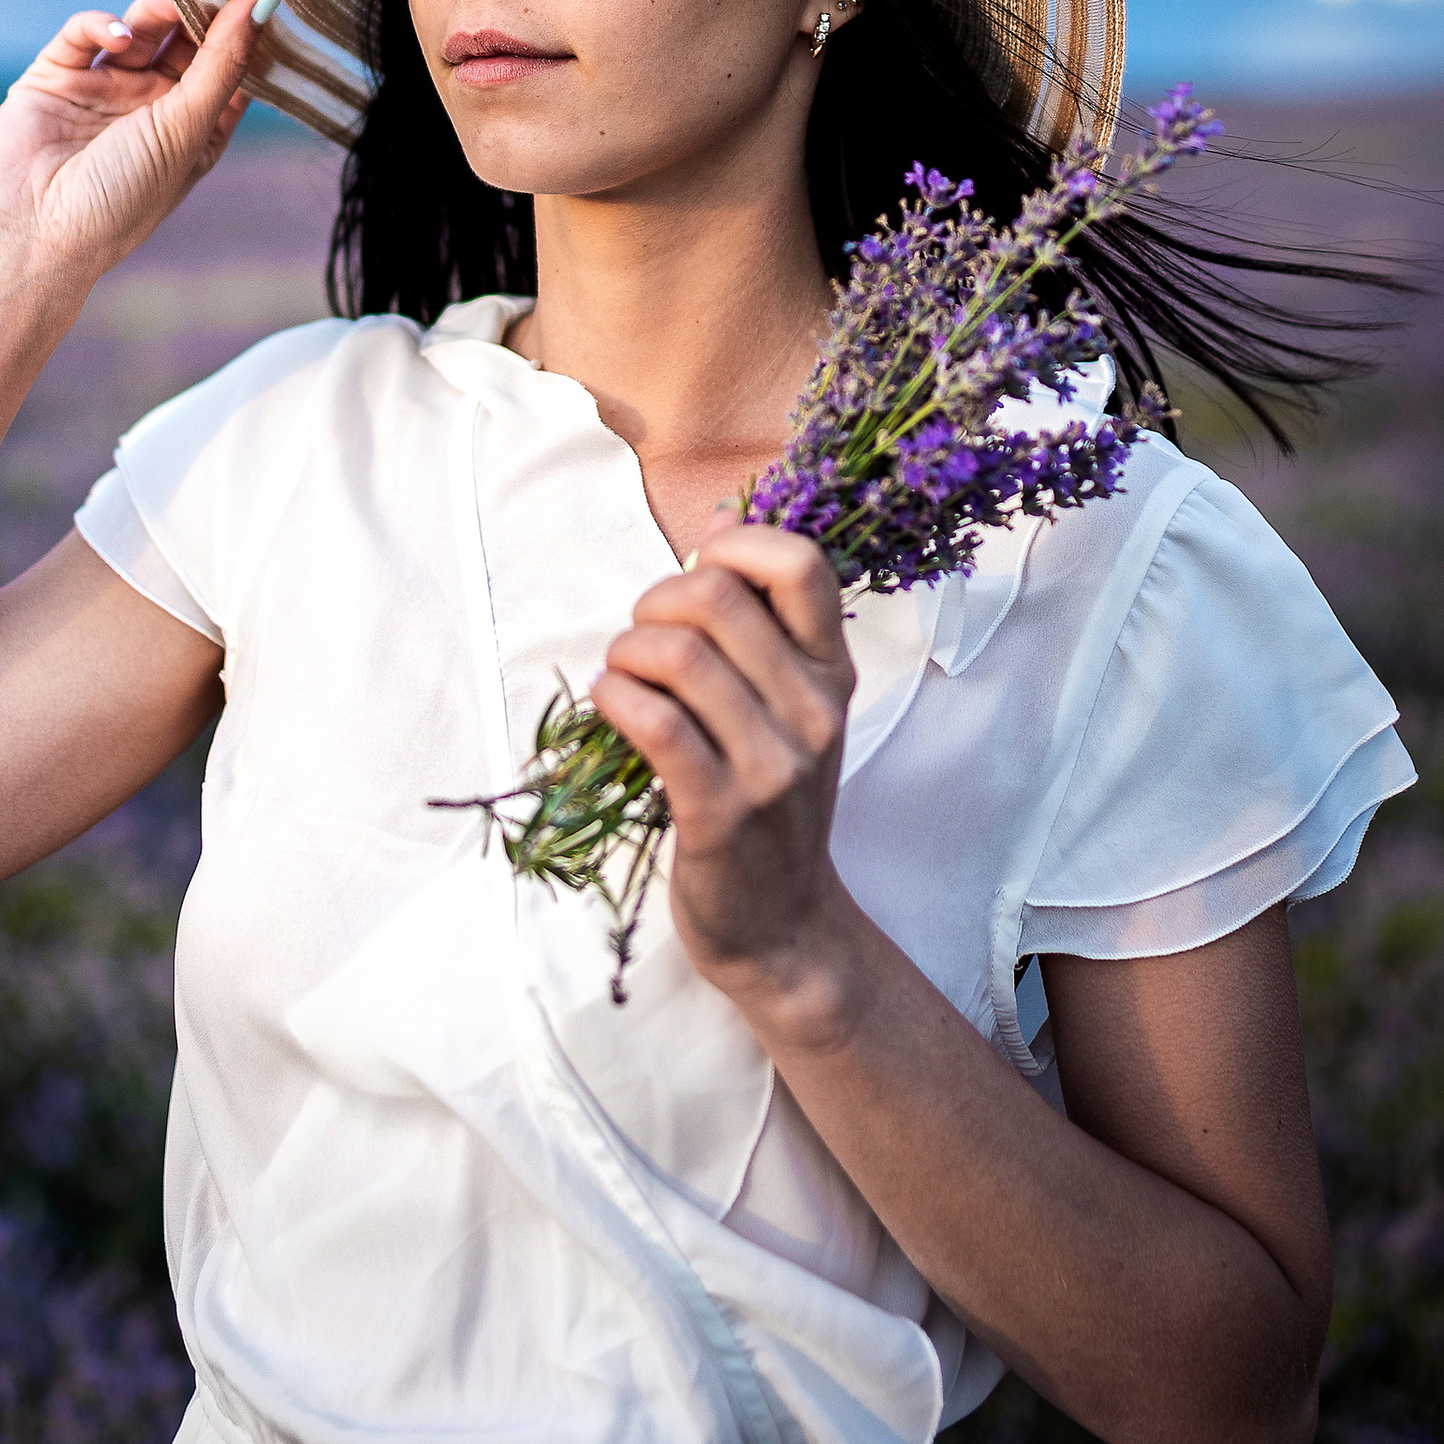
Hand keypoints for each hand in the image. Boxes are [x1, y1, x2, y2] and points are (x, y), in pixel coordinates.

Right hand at [0, 0, 270, 290]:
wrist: (29, 235)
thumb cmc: (119, 199)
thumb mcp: (186, 129)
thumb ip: (224, 62)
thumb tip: (265, 1)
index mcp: (193, 130)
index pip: (229, 69)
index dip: (245, 34)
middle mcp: (150, 108)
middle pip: (185, 41)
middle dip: (199, 12)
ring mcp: (103, 90)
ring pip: (139, 30)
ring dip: (155, 10)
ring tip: (168, 0)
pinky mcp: (56, 77)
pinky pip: (84, 35)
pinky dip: (100, 25)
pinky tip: (117, 34)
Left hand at [591, 518, 863, 1028]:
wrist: (782, 925)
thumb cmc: (769, 801)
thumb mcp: (787, 705)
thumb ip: (759, 616)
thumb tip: (722, 518)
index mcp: (832, 673)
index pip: (802, 564)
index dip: (734, 546)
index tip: (699, 576)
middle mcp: (813, 712)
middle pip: (714, 597)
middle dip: (652, 604)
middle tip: (640, 642)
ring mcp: (772, 767)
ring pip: (677, 656)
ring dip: (624, 653)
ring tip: (622, 679)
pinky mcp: (720, 815)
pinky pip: (653, 723)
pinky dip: (614, 700)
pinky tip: (611, 708)